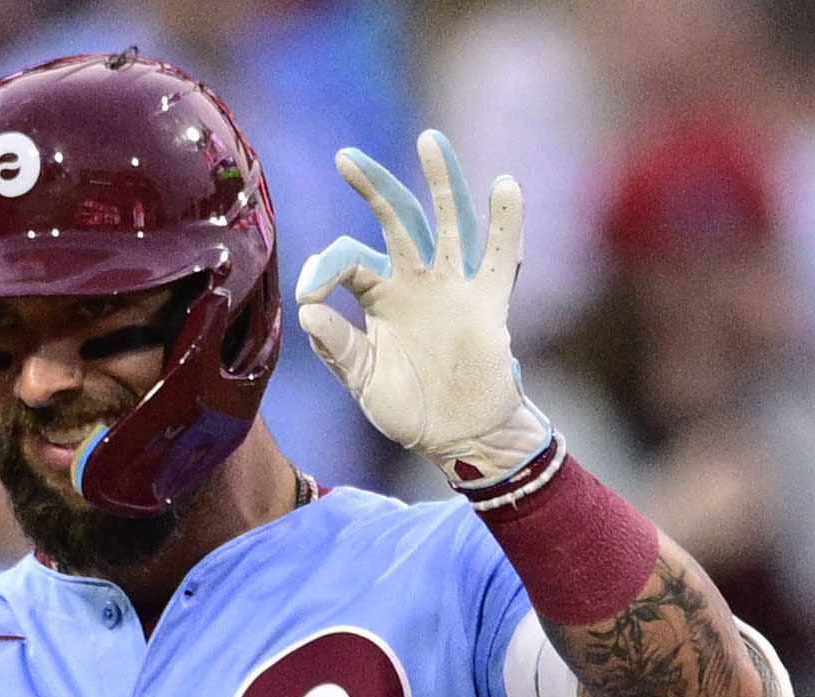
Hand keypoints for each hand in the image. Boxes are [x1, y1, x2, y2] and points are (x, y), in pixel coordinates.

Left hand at [295, 130, 552, 484]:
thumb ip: (337, 346)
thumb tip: (308, 309)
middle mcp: (417, 280)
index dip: (327, 269)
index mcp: (380, 294)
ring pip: (448, 223)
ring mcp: (454, 287)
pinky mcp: (488, 303)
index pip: (350, 260)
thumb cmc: (408, 407)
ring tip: (430, 141)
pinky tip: (504, 187)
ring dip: (441, 182)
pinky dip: (506, 223)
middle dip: (374, 188)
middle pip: (398, 220)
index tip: (312, 293)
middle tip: (346, 158)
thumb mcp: (363, 380)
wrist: (459, 437)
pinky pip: (501, 257)